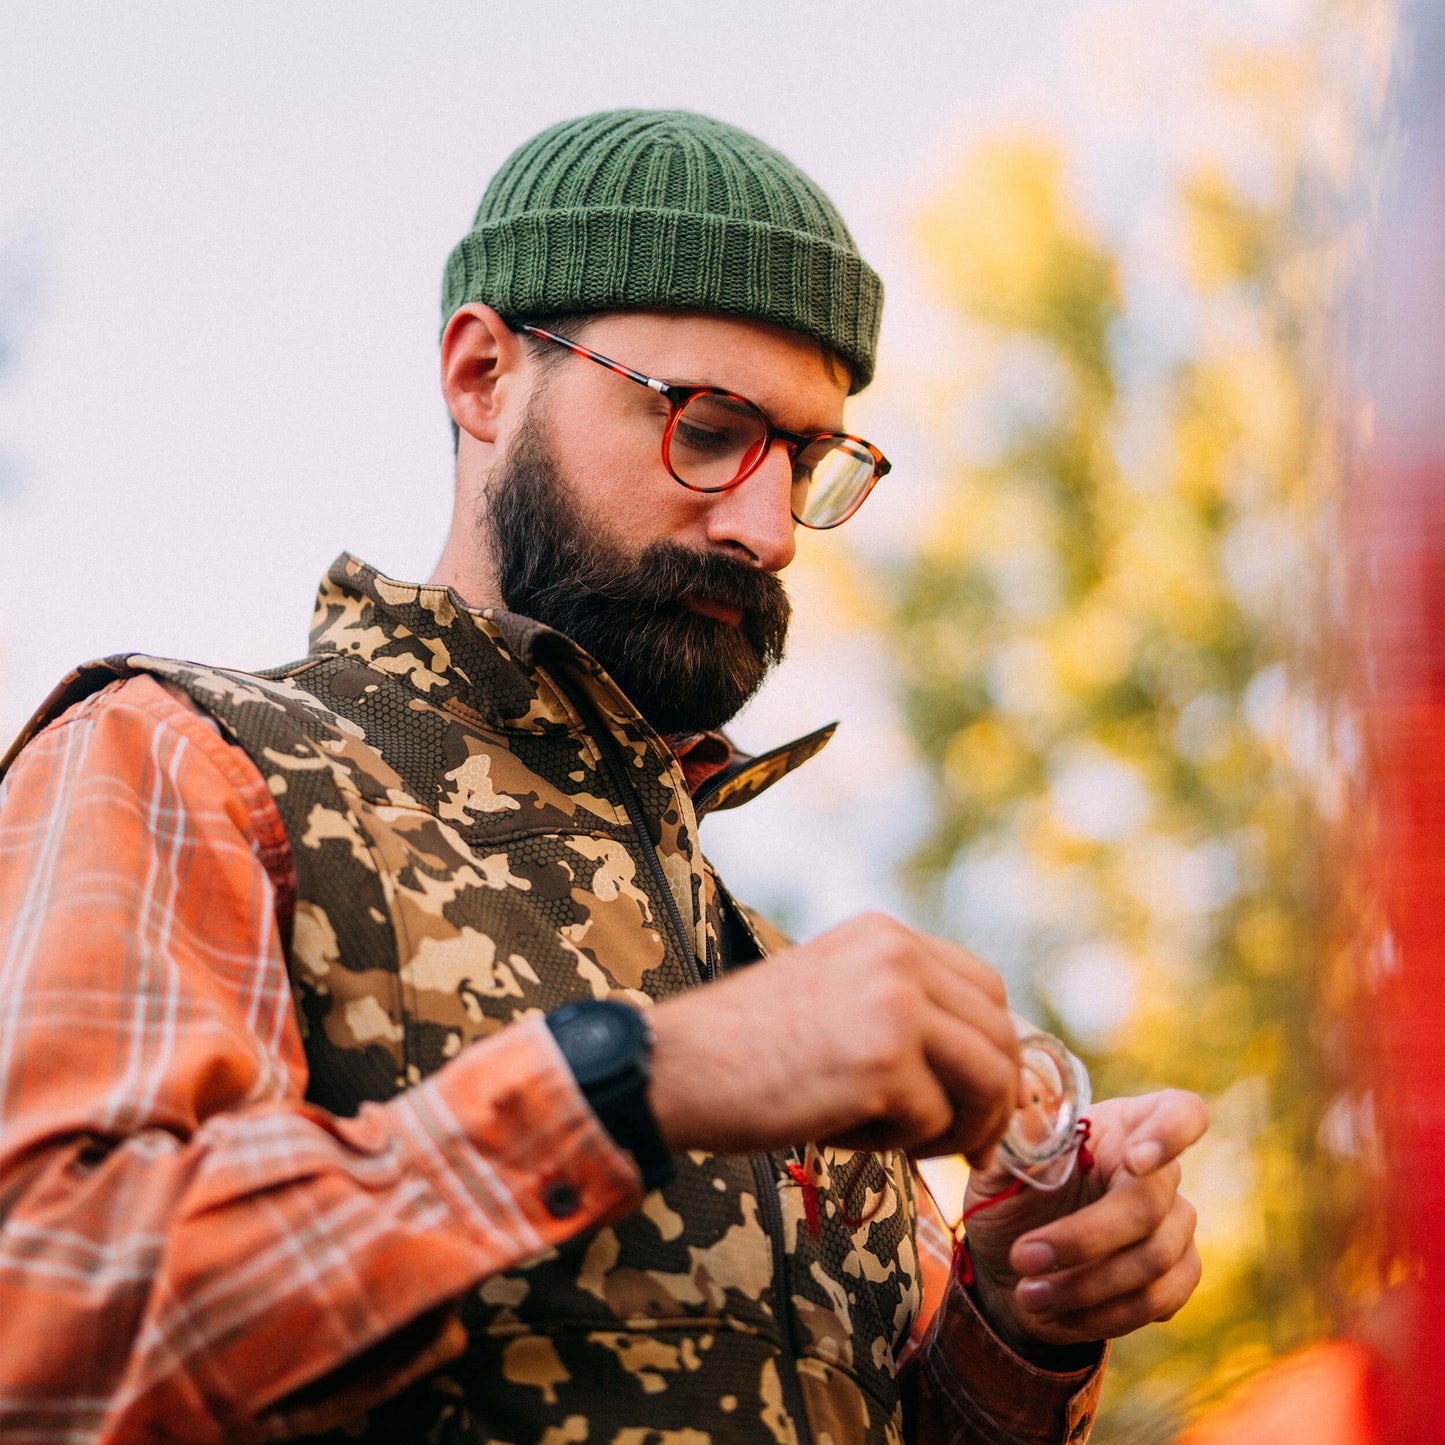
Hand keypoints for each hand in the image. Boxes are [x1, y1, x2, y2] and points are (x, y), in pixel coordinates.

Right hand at [647, 912, 1018, 1164]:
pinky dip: (899, 1146)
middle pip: (999, 1036)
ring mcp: (894, 1005)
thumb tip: (979, 1067)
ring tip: (907, 1146)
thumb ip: (899, 1005)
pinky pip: (934, 1122)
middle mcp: (898, 956)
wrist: (676, 1066)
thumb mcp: (832, 992)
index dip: (995, 1051)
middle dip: (994, 1103)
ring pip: (986, 1081)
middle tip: (973, 1150)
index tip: (982, 1101)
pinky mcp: (883, 1064)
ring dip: (960, 1130)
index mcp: (885, 934)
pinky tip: (844, 1133)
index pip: (986, 989)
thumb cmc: (744, 1046)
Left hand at [960, 1089, 1206, 1354]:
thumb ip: (1017, 1139)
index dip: (1171, 1132)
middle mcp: (1160, 1174)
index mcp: (1122, 1126)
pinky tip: (1056, 1315)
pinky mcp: (1177, 1275)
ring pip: (1154, 1261)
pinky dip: (1101, 1315)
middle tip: (1023, 1258)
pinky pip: (1158, 1301)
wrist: (1010, 1269)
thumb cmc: (1008, 1201)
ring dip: (1085, 1286)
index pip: (1180, 1112)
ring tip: (1028, 1295)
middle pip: (1150, 1204)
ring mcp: (1176, 1226)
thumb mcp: (999, 1168)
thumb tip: (1024, 1096)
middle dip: (1082, 1239)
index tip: (1135, 1159)